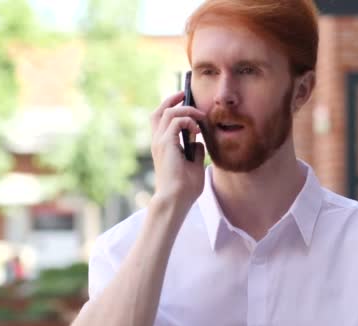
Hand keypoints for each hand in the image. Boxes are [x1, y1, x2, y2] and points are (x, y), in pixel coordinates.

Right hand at [150, 91, 206, 205]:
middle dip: (173, 99)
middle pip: (159, 110)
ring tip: (199, 116)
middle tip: (186, 93)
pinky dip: (188, 120)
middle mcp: (158, 141)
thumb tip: (200, 142)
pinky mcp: (166, 144)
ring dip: (186, 110)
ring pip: (168, 112)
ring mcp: (160, 142)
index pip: (161, 119)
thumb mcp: (195, 166)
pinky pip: (175, 121)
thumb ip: (196, 152)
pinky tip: (197, 131)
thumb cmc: (185, 188)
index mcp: (163, 146)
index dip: (171, 107)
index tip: (186, 101)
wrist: (176, 200)